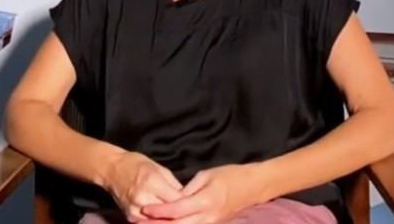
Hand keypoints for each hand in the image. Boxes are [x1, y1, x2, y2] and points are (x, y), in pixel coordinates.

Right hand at [102, 151, 184, 221]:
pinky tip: (165, 220)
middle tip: (190, 214)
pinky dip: (158, 223)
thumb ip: (174, 186)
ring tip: (179, 218)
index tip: (195, 205)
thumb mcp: (160, 169)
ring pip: (159, 223)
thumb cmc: (137, 164)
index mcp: (152, 183)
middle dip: (181, 215)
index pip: (176, 202)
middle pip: (168, 215)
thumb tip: (187, 199)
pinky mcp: (130, 218)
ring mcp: (135, 211)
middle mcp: (143, 199)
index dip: (187, 204)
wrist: (112, 169)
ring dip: (170, 222)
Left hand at [139, 164, 264, 223]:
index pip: (177, 209)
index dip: (160, 211)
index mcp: (205, 201)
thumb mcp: (207, 175)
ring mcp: (211, 223)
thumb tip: (173, 197)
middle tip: (140, 222)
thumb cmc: (230, 175)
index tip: (145, 208)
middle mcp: (207, 216)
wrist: (253, 187)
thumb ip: (188, 188)